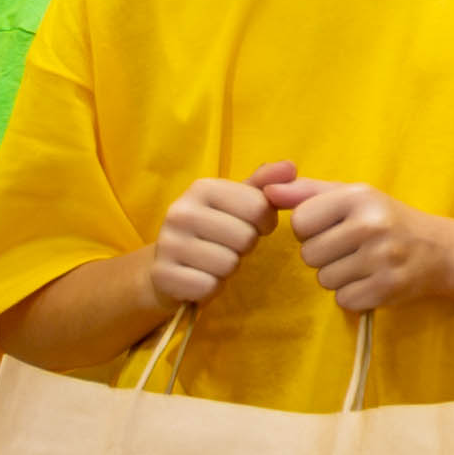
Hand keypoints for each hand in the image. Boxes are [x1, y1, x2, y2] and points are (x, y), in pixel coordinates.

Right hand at [146, 175, 267, 311]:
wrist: (168, 264)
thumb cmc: (213, 229)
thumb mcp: (238, 201)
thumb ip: (265, 184)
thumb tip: (290, 167)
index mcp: (202, 188)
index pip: (259, 206)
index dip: (264, 222)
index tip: (250, 225)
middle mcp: (180, 212)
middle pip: (246, 237)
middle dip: (245, 246)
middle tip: (227, 245)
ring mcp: (167, 244)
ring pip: (228, 264)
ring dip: (228, 268)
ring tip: (213, 260)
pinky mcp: (162, 275)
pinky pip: (208, 286)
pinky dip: (211, 287)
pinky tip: (200, 276)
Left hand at [275, 173, 444, 315]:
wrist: (439, 250)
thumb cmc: (385, 218)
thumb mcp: (352, 196)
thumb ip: (306, 192)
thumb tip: (265, 192)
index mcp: (359, 196)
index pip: (300, 221)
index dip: (310, 229)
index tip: (333, 227)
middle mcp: (372, 225)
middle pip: (309, 254)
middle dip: (324, 255)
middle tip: (351, 248)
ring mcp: (382, 259)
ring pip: (324, 280)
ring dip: (338, 276)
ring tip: (362, 264)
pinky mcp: (387, 288)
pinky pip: (343, 300)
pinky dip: (353, 295)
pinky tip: (371, 280)